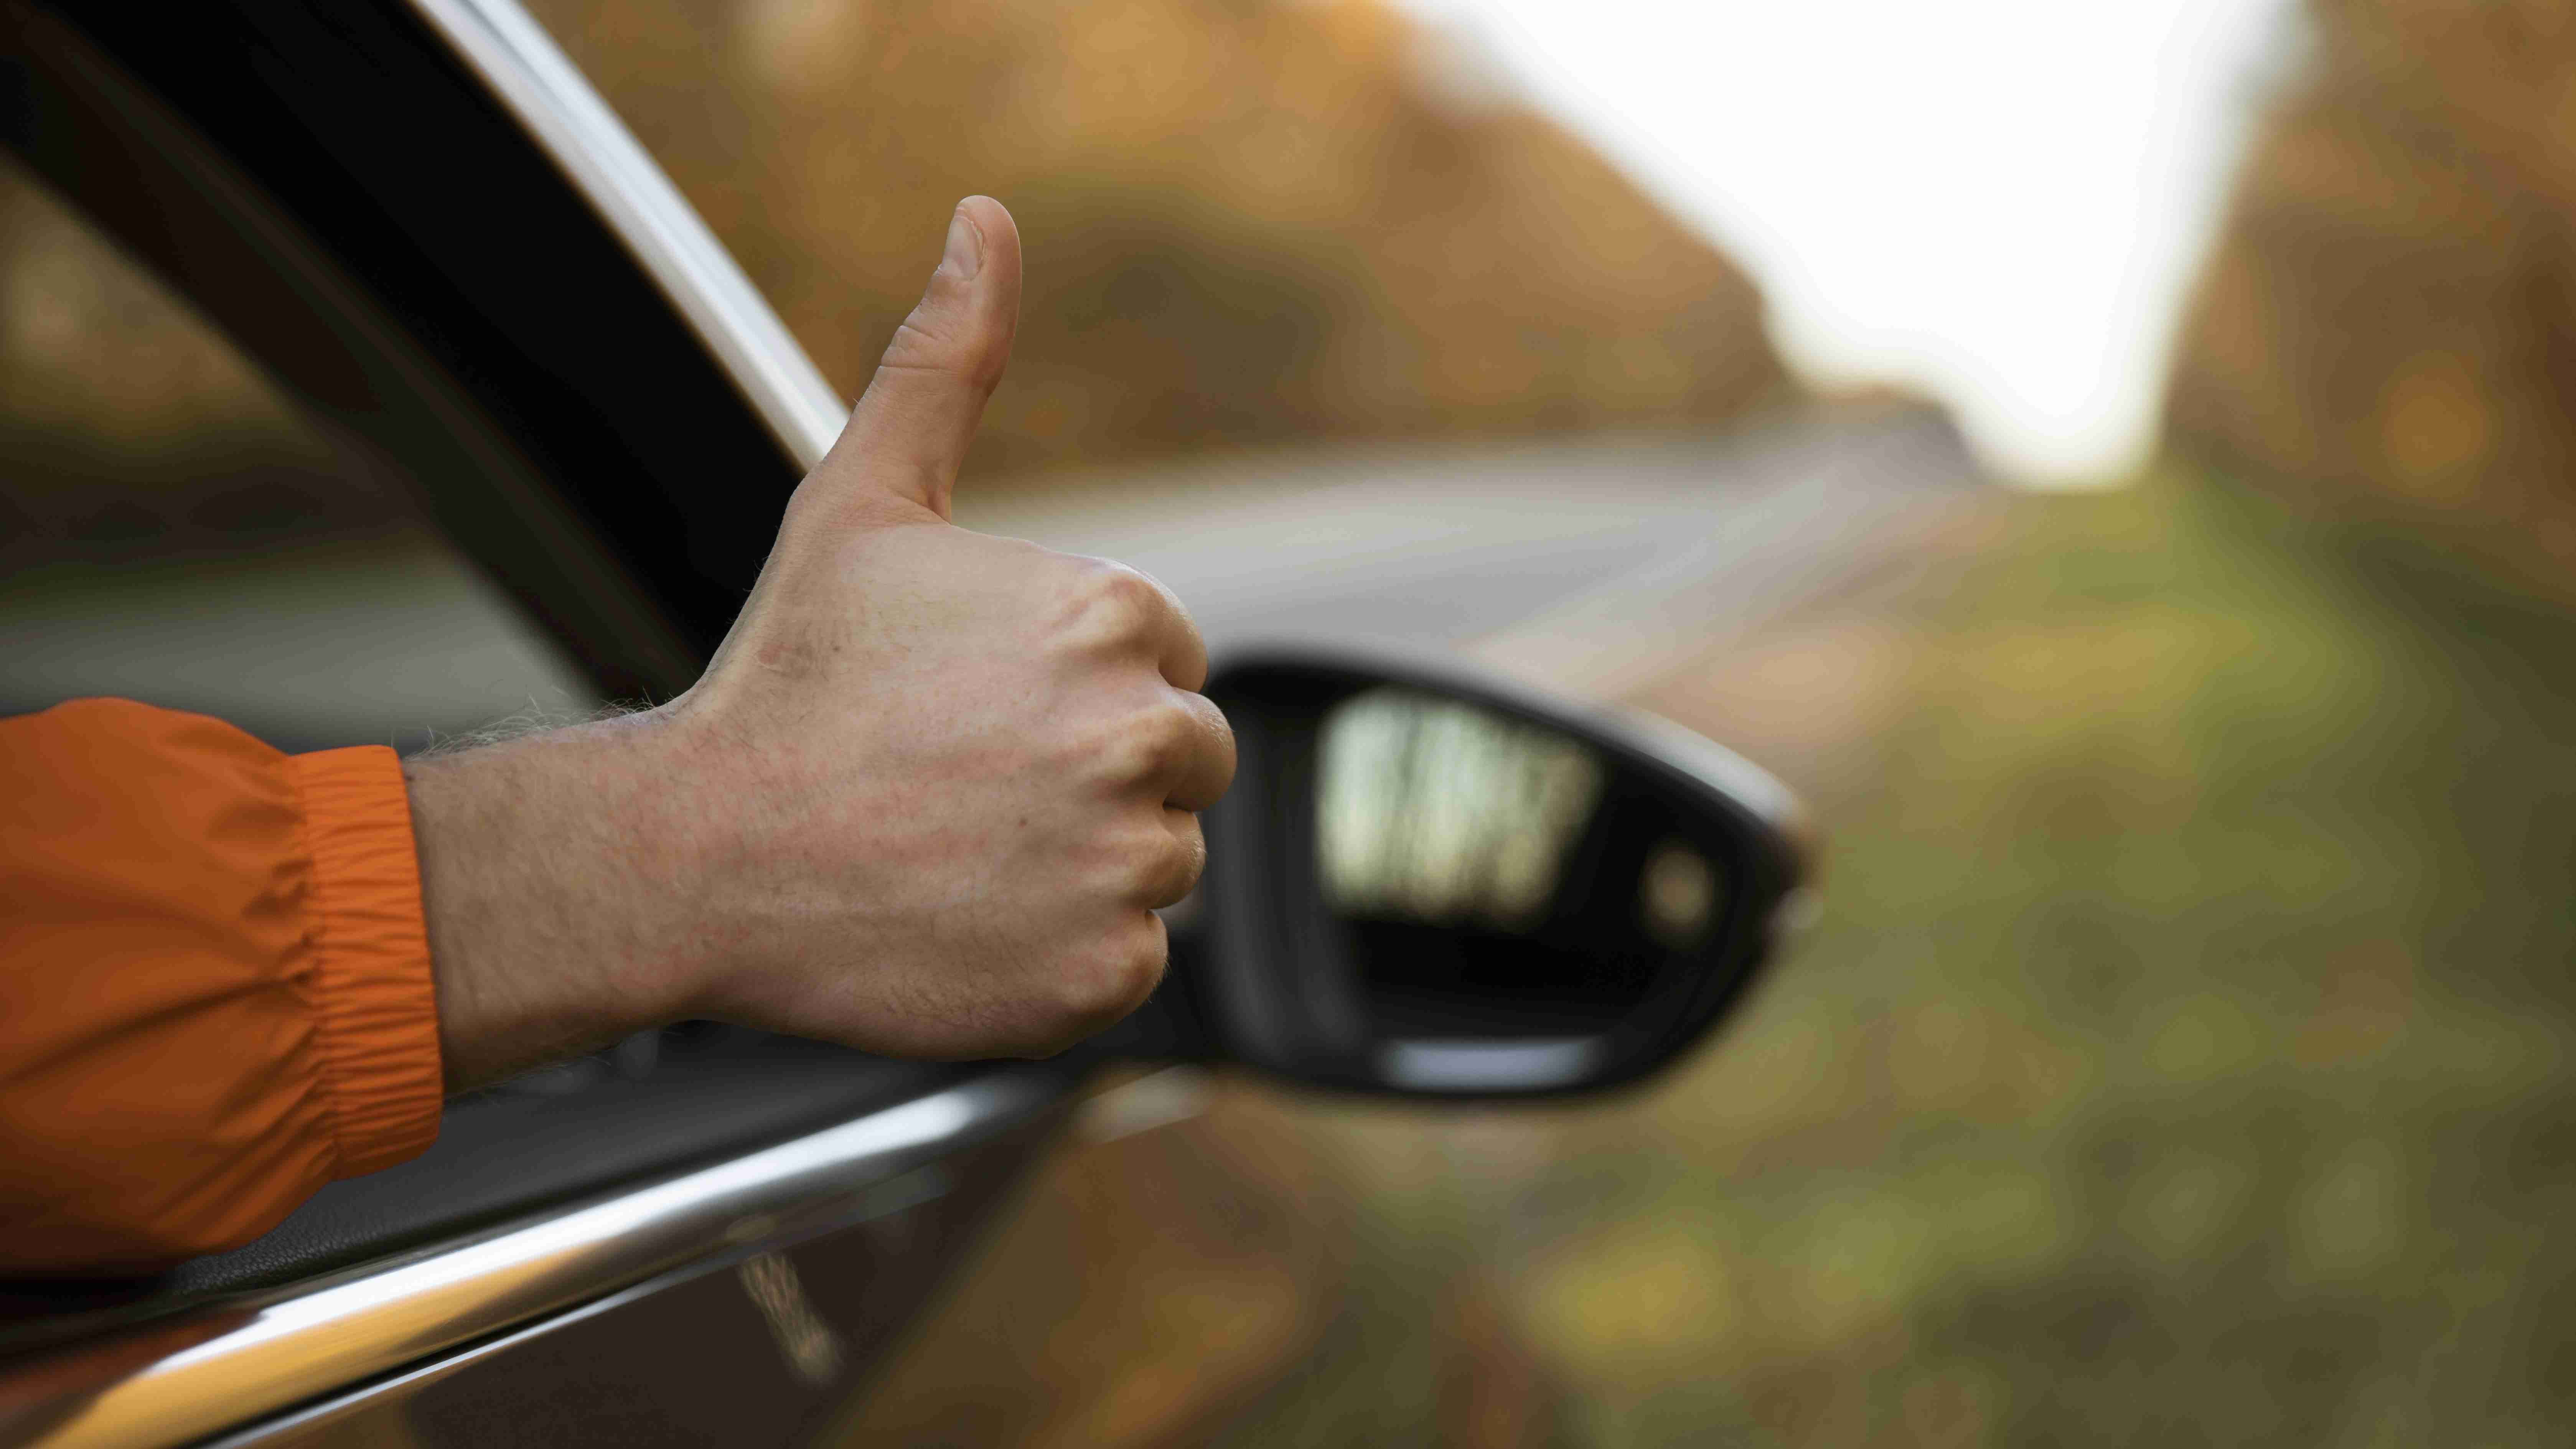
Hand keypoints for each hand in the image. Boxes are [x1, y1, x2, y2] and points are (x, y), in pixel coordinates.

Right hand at [406, 197, 1233, 1089]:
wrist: (699, 849)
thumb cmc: (789, 673)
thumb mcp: (866, 499)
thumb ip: (948, 361)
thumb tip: (985, 221)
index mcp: (1114, 618)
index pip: (1166, 664)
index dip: (1073, 689)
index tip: (976, 711)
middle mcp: (1140, 735)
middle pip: (1183, 763)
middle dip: (1094, 771)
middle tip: (966, 787)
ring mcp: (1126, 863)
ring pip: (1159, 861)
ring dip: (1079, 863)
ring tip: (959, 851)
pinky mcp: (1104, 975)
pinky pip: (1129, 958)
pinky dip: (1061, 954)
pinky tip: (966, 921)